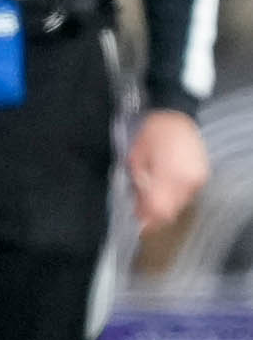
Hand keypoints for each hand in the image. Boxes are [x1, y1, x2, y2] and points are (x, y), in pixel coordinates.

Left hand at [132, 108, 210, 232]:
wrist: (175, 117)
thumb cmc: (151, 135)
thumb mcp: (136, 161)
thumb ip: (138, 188)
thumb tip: (138, 210)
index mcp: (170, 176)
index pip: (160, 210)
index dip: (147, 220)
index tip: (137, 223)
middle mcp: (188, 181)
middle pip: (171, 211)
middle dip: (154, 214)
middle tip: (140, 210)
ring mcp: (198, 180)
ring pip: (180, 204)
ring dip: (165, 205)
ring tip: (149, 195)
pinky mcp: (203, 177)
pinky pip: (187, 194)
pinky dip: (174, 195)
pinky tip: (163, 187)